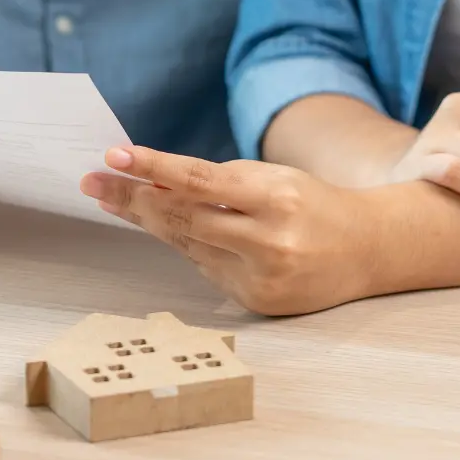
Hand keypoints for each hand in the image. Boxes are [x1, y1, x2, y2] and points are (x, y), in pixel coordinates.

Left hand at [81, 147, 377, 315]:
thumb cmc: (309, 201)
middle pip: (183, 217)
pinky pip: (205, 267)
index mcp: (275, 198)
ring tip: (112, 197)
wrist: (366, 249)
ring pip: (186, 243)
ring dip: (146, 220)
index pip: (199, 180)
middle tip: (93, 181)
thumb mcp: (269, 176)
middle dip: (132, 197)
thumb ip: (214, 180)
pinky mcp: (256, 302)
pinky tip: (164, 225)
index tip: (114, 156)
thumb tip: (152, 180)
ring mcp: (262, 277)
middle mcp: (268, 241)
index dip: (152, 168)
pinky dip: (186, 243)